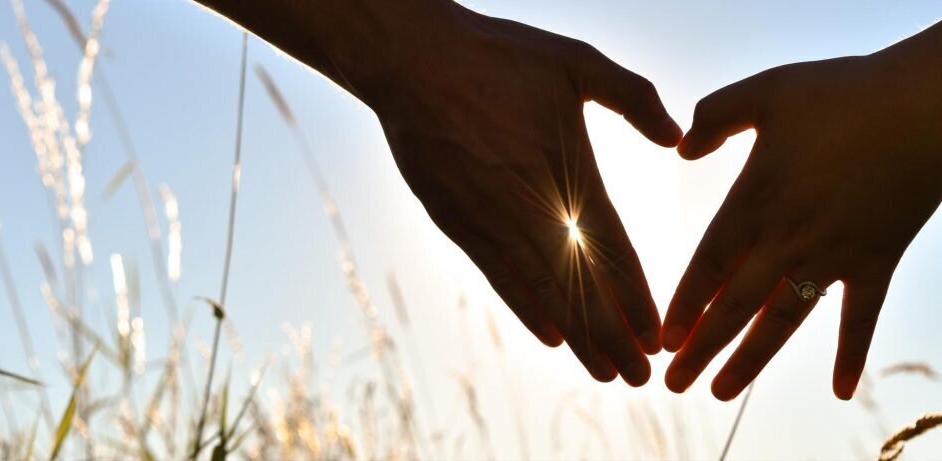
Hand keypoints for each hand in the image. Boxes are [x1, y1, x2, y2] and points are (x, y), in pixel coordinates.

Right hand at [356, 4, 680, 384]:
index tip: (657, 336)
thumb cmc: (497, 57)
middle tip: (639, 376)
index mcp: (570, 175)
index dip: (636, 300)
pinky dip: (526, 309)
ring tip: (602, 370)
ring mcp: (492, 224)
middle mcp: (533, 212)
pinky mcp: (458, 224)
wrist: (413, 63)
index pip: (614, 254)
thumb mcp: (578, 62)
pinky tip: (547, 335)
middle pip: (582, 290)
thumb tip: (677, 137)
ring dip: (577, 335)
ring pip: (542, 294)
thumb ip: (634, 97)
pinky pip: (499, 278)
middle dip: (613, 336)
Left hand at [663, 41, 941, 398]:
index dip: (684, 305)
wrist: (927, 104)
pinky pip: (861, 318)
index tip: (663, 340)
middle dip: (701, 348)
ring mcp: (834, 256)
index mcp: (756, 201)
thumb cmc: (845, 92)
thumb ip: (714, 115)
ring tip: (722, 393)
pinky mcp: (876, 261)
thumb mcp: (765, 91)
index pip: (708, 266)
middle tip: (674, 383)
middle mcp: (789, 239)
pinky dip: (852, 354)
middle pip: (735, 307)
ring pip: (783, 321)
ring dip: (750, 360)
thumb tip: (682, 148)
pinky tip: (841, 392)